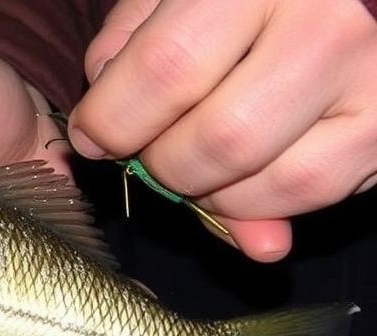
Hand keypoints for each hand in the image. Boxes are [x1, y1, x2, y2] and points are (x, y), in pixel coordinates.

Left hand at [68, 0, 376, 261]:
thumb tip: (103, 111)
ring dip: (208, 192)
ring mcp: (371, 85)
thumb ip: (135, 33)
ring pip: (267, 184)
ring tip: (192, 158)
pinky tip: (243, 167)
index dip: (113, 118)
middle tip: (147, 149)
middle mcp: (326, 29)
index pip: (167, 70)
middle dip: (160, 163)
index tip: (92, 134)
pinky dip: (258, 201)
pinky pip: (311, 195)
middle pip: (217, 140)